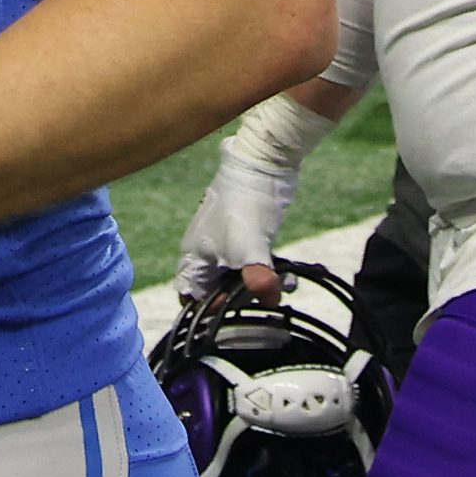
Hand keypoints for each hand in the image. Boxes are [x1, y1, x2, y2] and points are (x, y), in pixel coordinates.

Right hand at [173, 138, 298, 302]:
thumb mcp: (251, 248)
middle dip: (240, 299)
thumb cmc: (246, 207)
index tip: (234, 309)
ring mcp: (224, 241)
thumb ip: (256, 280)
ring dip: (258, 286)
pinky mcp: (244, 234)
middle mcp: (205, 251)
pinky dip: (266, 272)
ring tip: (281, 286)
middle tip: (264, 298)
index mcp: (195, 256)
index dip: (208, 307)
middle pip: (215, 288)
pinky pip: (251, 263)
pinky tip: (286, 275)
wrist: (261, 166)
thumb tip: (270, 300)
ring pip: (236, 277)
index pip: (189, 294)